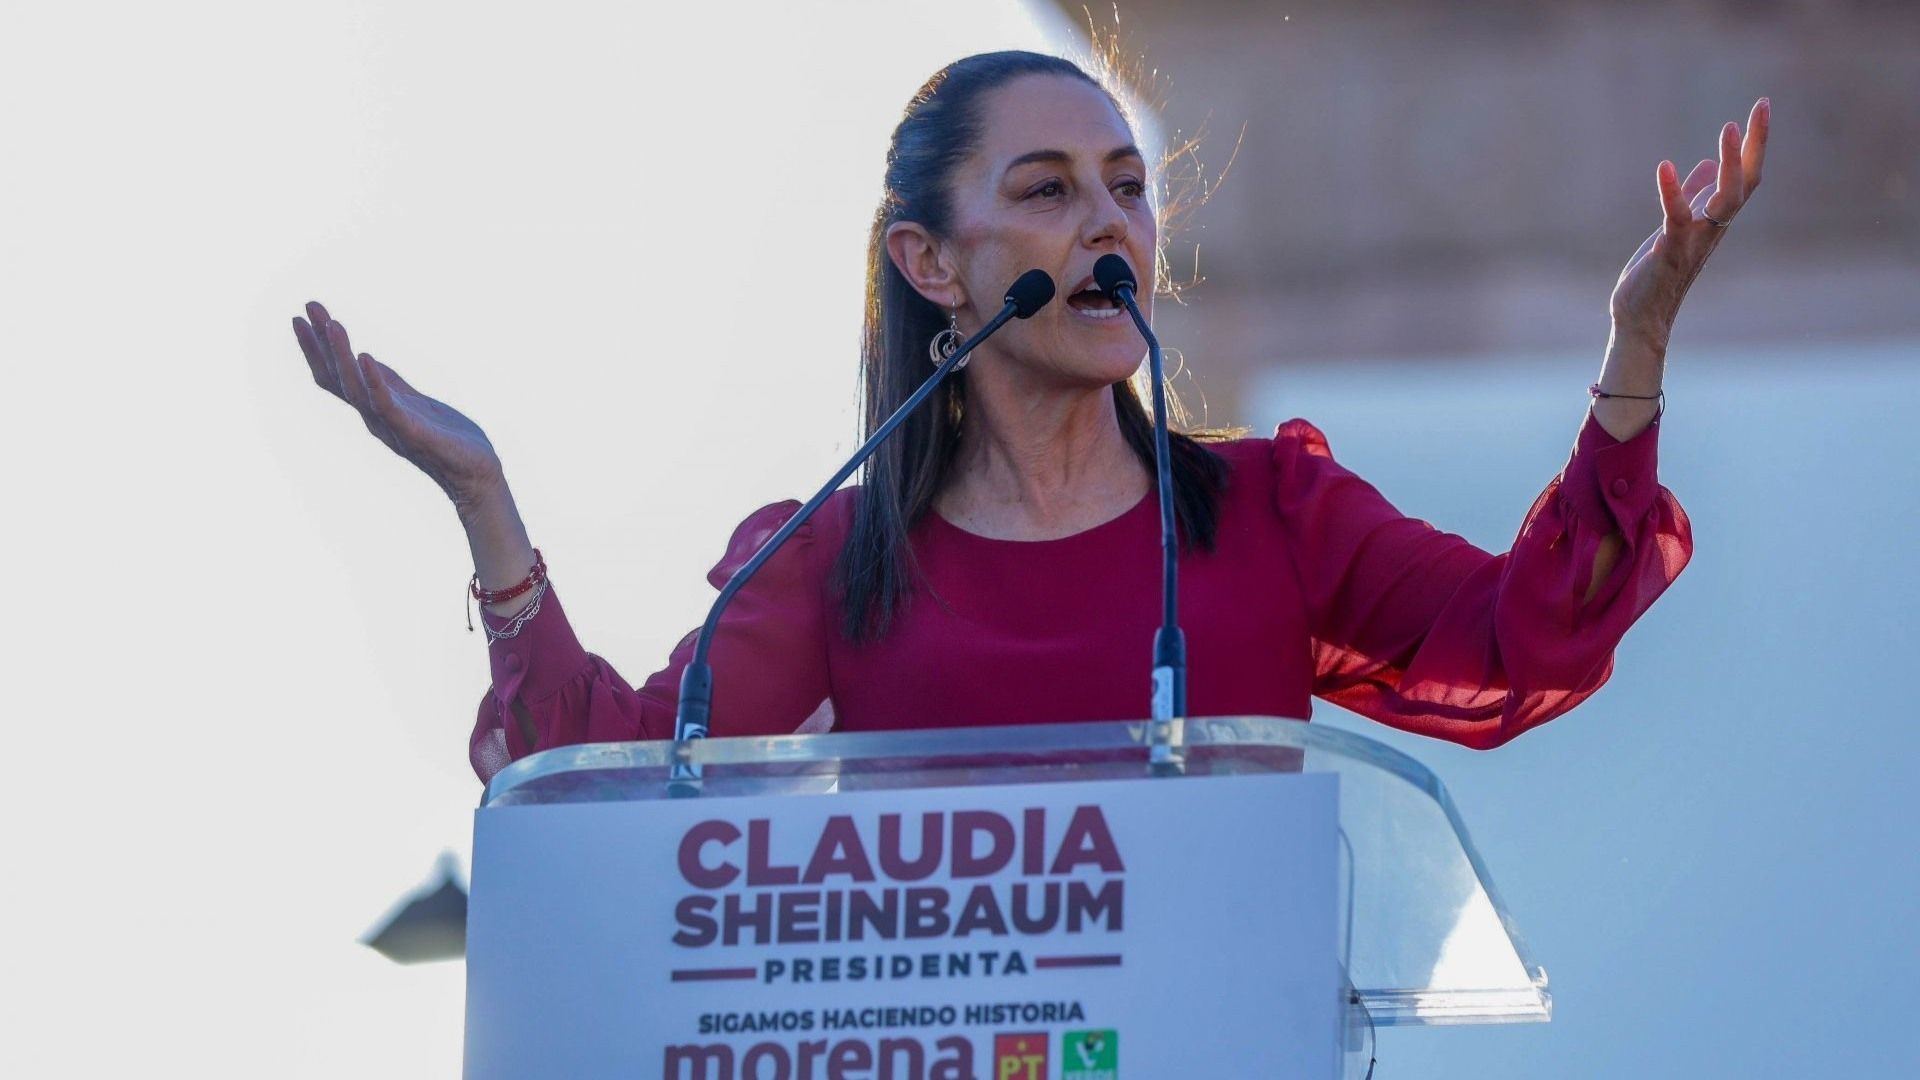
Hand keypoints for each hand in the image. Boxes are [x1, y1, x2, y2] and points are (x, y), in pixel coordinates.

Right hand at [292, 300, 506, 514]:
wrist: (477, 475)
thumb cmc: (448, 440)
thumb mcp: (412, 402)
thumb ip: (388, 384)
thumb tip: (366, 360)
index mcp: (375, 409)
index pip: (335, 377)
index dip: (317, 348)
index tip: (304, 314)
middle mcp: (375, 418)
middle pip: (337, 380)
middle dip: (320, 345)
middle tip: (307, 309)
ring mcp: (392, 426)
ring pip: (356, 389)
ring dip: (342, 356)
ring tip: (333, 324)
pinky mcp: (415, 433)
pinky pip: (388, 406)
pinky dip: (375, 382)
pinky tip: (367, 357)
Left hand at [1608, 97, 1769, 350]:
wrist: (1641, 316)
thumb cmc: (1658, 273)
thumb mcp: (1677, 226)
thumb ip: (1693, 195)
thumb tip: (1706, 165)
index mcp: (1715, 219)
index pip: (1745, 175)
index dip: (1755, 142)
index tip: (1762, 105)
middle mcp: (1713, 228)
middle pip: (1746, 181)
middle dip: (1755, 144)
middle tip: (1760, 106)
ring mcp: (1695, 240)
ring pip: (1725, 199)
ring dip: (1730, 164)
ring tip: (1728, 129)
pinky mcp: (1669, 251)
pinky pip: (1677, 217)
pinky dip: (1672, 192)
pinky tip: (1666, 166)